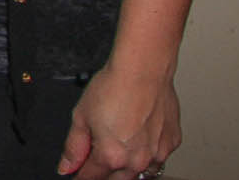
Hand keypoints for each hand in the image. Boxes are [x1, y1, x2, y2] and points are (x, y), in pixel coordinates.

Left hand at [57, 62, 179, 178]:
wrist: (143, 71)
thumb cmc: (114, 88)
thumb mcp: (80, 117)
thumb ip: (73, 147)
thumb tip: (67, 166)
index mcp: (112, 156)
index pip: (91, 176)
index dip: (80, 174)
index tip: (77, 171)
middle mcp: (137, 160)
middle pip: (116, 179)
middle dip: (104, 173)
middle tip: (95, 159)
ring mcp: (158, 153)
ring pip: (140, 172)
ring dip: (127, 167)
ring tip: (118, 148)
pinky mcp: (172, 143)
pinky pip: (158, 157)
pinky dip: (148, 153)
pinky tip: (139, 138)